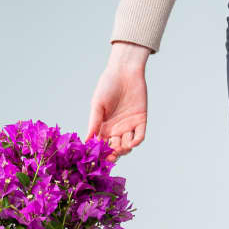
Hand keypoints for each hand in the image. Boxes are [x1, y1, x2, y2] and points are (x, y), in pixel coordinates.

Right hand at [86, 42, 150, 159]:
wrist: (124, 71)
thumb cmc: (107, 85)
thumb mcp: (97, 105)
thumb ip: (94, 123)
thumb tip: (87, 141)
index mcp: (104, 128)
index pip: (103, 146)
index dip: (102, 154)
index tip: (100, 158)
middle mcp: (116, 129)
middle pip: (115, 149)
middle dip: (114, 154)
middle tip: (112, 154)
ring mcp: (129, 126)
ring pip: (127, 146)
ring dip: (124, 149)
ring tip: (121, 146)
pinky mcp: (141, 120)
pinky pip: (140, 135)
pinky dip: (136, 141)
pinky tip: (131, 142)